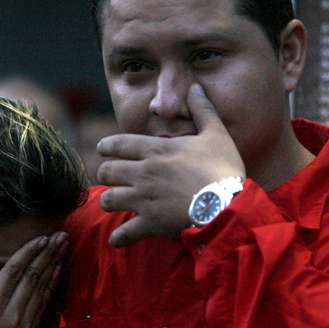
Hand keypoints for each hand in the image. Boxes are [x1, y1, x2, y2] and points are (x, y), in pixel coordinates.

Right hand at [0, 231, 67, 327]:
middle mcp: (13, 312)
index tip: (41, 237)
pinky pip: (44, 303)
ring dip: (54, 265)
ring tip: (63, 248)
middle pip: (34, 276)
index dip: (28, 252)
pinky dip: (52, 285)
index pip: (14, 272)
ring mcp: (25, 323)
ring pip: (43, 287)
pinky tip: (57, 273)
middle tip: (60, 235)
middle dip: (47, 253)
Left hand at [96, 84, 245, 245]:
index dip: (106, 146)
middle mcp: (143, 173)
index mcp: (155, 150)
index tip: (101, 149)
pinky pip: (125, 232)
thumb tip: (196, 87)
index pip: (118, 144)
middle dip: (104, 173)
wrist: (227, 204)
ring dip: (108, 201)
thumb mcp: (216, 134)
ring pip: (109, 199)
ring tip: (112, 202)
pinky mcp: (149, 223)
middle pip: (107, 171)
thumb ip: (203, 110)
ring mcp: (144, 199)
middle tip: (108, 177)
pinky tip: (117, 240)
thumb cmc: (223, 169)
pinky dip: (119, 237)